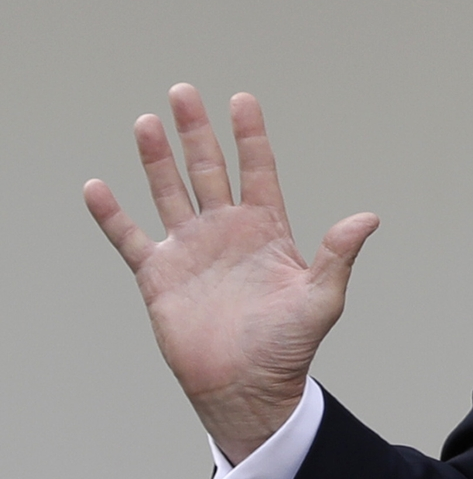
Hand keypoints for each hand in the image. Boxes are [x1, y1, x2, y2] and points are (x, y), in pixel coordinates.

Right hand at [84, 86, 375, 461]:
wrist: (247, 387)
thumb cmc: (288, 348)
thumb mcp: (321, 299)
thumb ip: (339, 255)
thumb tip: (369, 218)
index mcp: (266, 231)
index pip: (257, 171)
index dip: (250, 136)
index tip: (241, 100)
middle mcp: (226, 232)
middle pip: (208, 170)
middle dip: (196, 132)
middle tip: (183, 91)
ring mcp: (190, 250)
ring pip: (169, 192)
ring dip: (157, 159)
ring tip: (147, 121)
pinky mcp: (159, 275)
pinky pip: (130, 237)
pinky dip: (112, 214)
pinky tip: (98, 187)